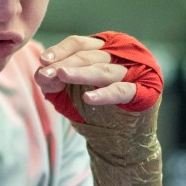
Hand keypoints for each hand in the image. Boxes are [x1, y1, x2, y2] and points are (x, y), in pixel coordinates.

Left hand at [35, 33, 164, 185]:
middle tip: (47, 72)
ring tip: (62, 75)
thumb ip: (54, 83)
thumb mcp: (68, 95)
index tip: (42, 61)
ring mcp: (134, 73)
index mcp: (102, 51)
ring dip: (81, 73)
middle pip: (89, 56)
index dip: (60, 51)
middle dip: (66, 64)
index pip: (79, 44)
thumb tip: (40, 73)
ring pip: (104, 70)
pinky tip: (88, 98)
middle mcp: (119, 57)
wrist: (120, 141)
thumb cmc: (94, 112)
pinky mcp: (144, 93)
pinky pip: (122, 91)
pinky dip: (105, 94)